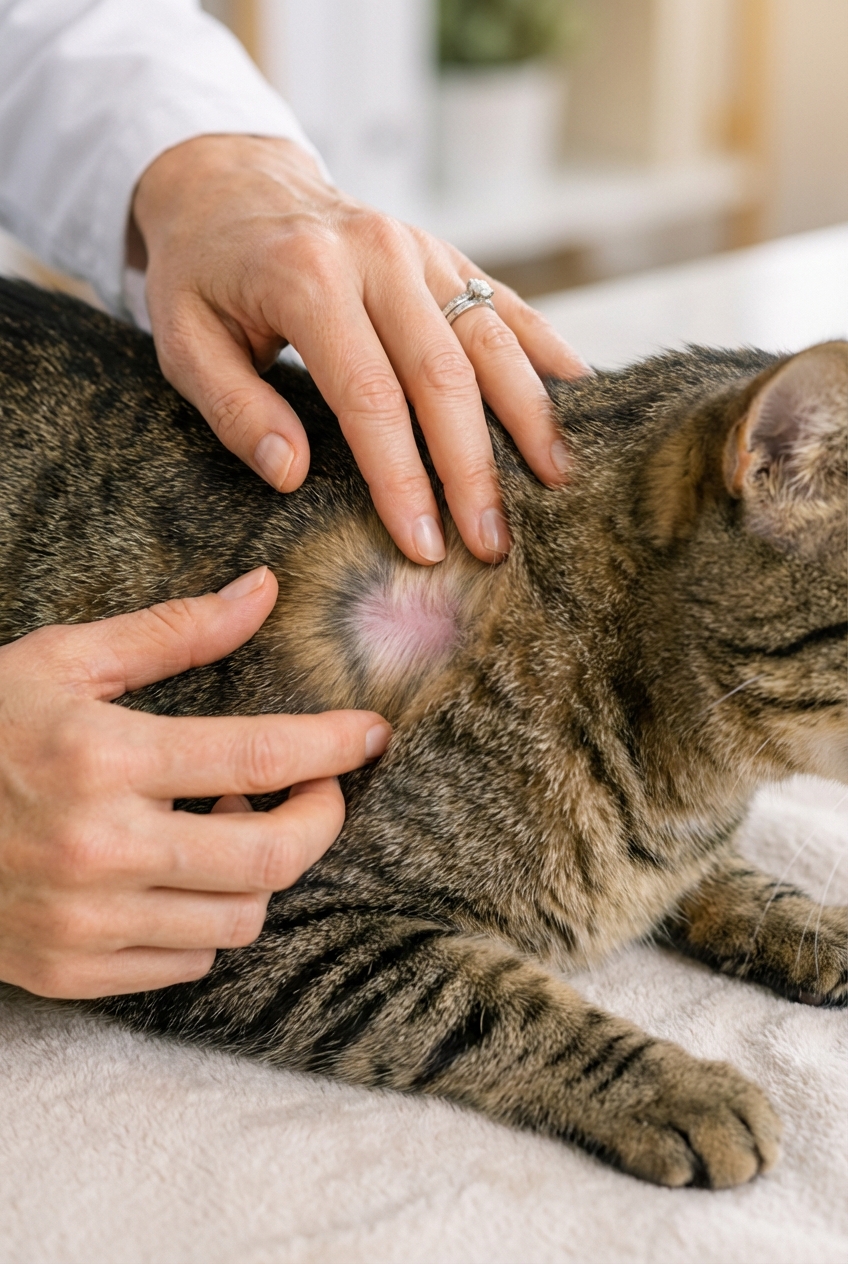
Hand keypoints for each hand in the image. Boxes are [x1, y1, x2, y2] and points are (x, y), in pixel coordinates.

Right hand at [0, 567, 390, 998]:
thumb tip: (263, 593)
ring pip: (240, 918)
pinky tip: (183, 870)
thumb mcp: (65, 660)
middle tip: (319, 786)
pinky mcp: (71, 969)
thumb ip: (173, 632)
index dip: (334, 745)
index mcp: (103, 757)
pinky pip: (189, 963)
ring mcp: (85, 922)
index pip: (259, 755)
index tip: (370, 734)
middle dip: (321, 817)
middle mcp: (101, 848)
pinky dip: (210, 918)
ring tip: (232, 819)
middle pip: (271, 857)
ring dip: (262, 869)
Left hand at [130, 135, 588, 566]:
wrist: (232, 181)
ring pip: (491, 340)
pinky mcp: (446, 256)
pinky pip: (508, 304)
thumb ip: (235, 407)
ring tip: (558, 483)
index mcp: (307, 278)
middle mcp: (377, 256)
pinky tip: (580, 396)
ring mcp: (421, 250)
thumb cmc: (203, 273)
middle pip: (444, 375)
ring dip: (530, 416)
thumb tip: (293, 473)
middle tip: (492, 542)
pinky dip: (547, 351)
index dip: (402, 478)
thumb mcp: (183, 340)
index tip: (423, 544)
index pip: (370, 396)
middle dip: (472, 468)